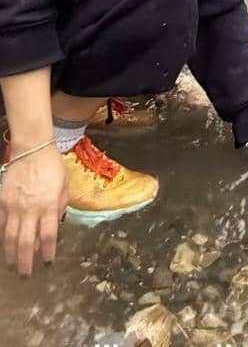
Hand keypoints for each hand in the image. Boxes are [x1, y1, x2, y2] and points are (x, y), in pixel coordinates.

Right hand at [0, 145, 67, 275]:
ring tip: (13, 265)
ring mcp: (14, 207)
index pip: (49, 235)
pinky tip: (4, 245)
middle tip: (26, 274)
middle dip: (26, 261)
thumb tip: (56, 222)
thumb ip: (61, 205)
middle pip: (27, 242)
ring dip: (12, 253)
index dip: (49, 252)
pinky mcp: (2, 201)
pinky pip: (1, 224)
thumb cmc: (53, 166)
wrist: (32, 150)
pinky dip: (2, 236)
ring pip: (11, 237)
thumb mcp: (65, 185)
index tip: (48, 263)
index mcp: (49, 205)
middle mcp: (31, 209)